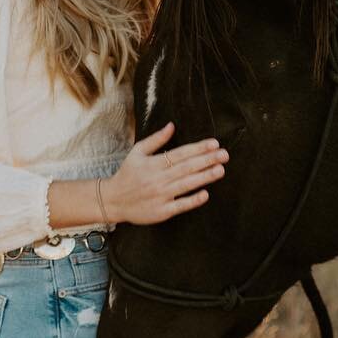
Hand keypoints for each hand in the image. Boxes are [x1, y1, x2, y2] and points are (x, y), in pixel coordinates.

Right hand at [105, 122, 228, 224]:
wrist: (112, 200)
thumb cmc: (127, 174)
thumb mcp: (137, 152)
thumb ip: (156, 140)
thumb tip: (172, 125)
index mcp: (153, 163)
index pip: (180, 154)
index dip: (198, 148)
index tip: (214, 143)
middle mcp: (158, 178)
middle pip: (186, 168)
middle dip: (207, 160)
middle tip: (225, 154)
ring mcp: (160, 195)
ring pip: (186, 184)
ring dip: (204, 177)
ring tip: (220, 170)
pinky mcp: (161, 211)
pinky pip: (180, 205)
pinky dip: (192, 200)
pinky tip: (205, 194)